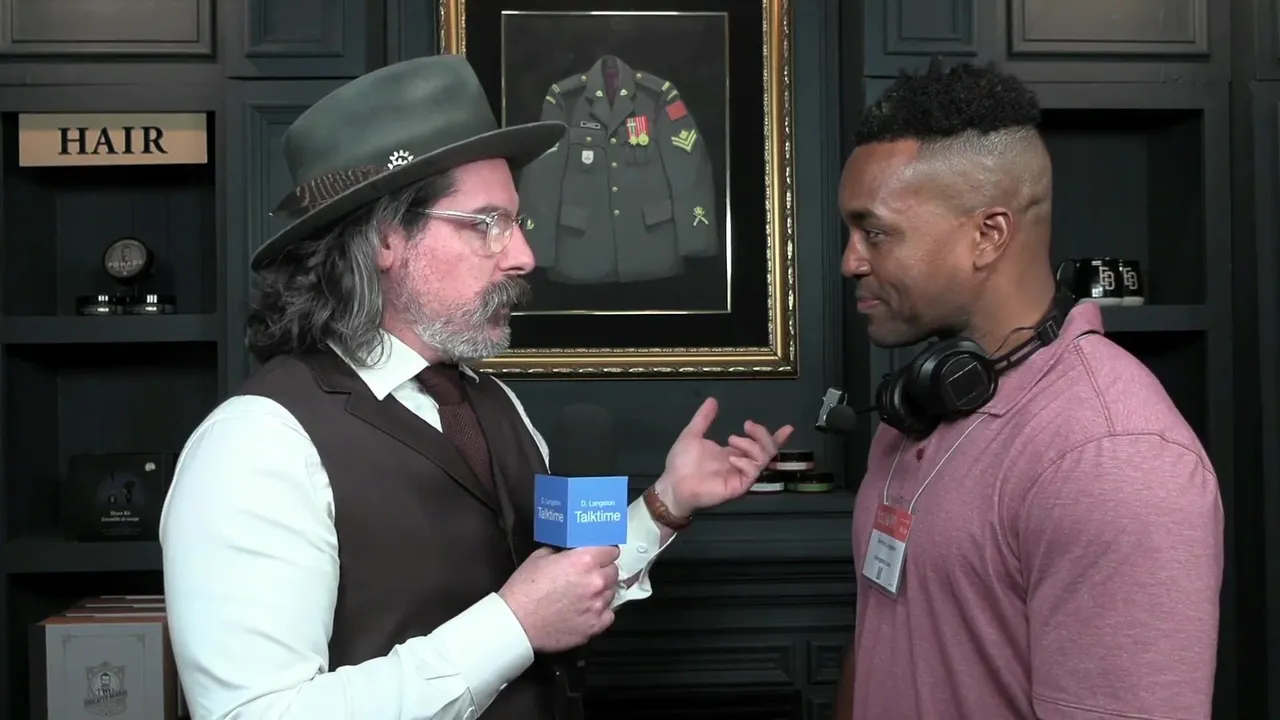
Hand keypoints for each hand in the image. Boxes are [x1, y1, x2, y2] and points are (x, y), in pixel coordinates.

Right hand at [498, 545, 620, 652]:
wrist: (516, 623)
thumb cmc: (524, 589)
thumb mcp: (540, 556)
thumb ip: (562, 551)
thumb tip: (571, 552)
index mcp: (585, 560)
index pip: (612, 550)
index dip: (604, 552)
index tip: (599, 555)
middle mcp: (596, 581)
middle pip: (613, 572)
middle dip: (602, 571)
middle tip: (587, 575)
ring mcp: (598, 606)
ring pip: (610, 593)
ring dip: (600, 592)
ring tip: (582, 595)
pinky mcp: (595, 626)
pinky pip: (608, 615)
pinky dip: (599, 612)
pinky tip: (584, 611)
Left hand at [655, 397, 793, 516]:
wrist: (673, 484)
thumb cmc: (681, 463)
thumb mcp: (692, 434)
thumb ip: (703, 418)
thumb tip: (712, 400)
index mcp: (733, 453)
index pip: (760, 445)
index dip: (776, 437)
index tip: (788, 428)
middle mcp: (741, 464)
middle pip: (768, 450)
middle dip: (763, 434)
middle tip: (747, 425)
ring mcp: (741, 476)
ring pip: (763, 459)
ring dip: (751, 445)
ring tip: (732, 439)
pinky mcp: (738, 486)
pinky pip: (753, 473)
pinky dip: (745, 461)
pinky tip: (731, 458)